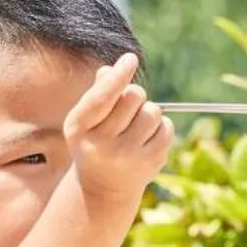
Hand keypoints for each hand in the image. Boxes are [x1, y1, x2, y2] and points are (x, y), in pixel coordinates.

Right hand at [63, 53, 173, 205]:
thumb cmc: (95, 141)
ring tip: (135, 126)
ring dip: (147, 112)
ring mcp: (128, 157)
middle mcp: (101, 145)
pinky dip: (160, 127)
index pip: (102, 98)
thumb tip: (113, 71)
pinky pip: (167, 128)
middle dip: (134, 94)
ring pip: (152, 111)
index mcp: (79, 129)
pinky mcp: (151, 163)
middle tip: (128, 108)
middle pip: (133, 97)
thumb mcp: (86, 119)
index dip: (118, 76)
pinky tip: (146, 139)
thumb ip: (98, 92)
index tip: (130, 59)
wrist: (104, 187)